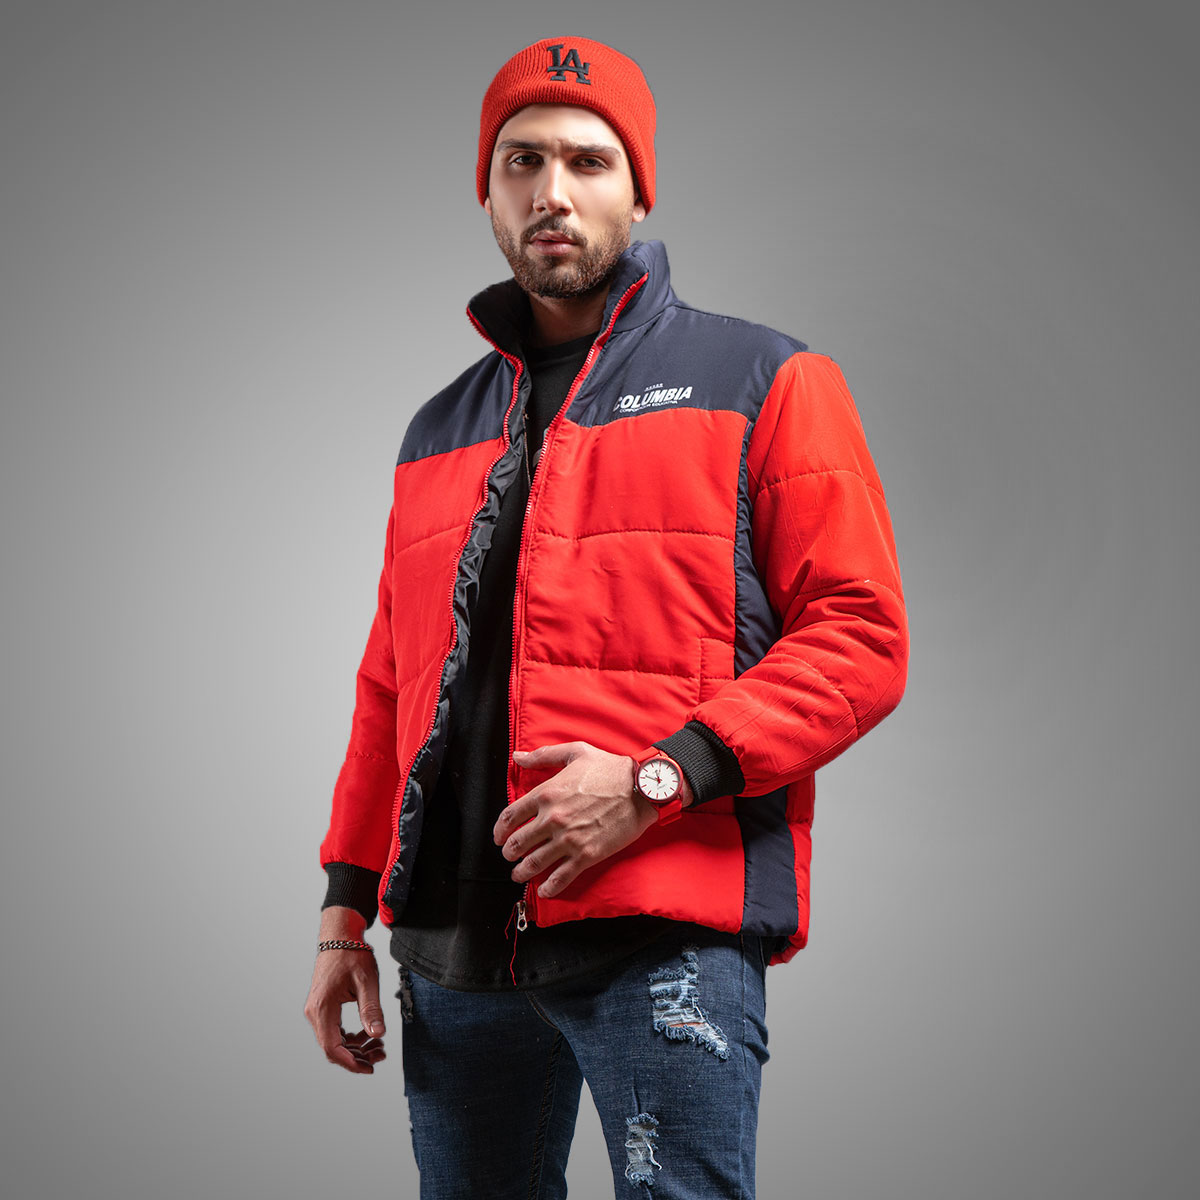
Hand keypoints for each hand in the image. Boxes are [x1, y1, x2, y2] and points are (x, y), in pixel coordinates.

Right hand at [304, 908, 386, 1074]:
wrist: (340, 937)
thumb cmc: (352, 955)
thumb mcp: (367, 981)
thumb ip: (371, 1009)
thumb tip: (377, 1034)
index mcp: (323, 1008)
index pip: (332, 1047)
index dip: (350, 1063)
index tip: (369, 1068)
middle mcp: (314, 1012)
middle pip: (332, 1048)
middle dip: (357, 1056)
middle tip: (381, 1054)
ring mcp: (316, 1010)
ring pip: (333, 1041)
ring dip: (355, 1048)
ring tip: (378, 1045)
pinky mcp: (322, 1007)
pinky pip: (333, 1031)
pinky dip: (350, 1037)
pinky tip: (367, 1034)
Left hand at [493, 741, 666, 898]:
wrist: (640, 789)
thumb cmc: (610, 768)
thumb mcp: (575, 753)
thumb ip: (543, 756)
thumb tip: (518, 757)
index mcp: (546, 793)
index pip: (510, 816)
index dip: (500, 830)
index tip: (499, 836)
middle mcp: (552, 819)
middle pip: (517, 843)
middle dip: (509, 852)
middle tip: (509, 855)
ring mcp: (568, 839)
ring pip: (534, 863)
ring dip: (521, 872)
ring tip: (518, 874)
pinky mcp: (586, 855)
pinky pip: (560, 877)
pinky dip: (548, 887)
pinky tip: (543, 890)